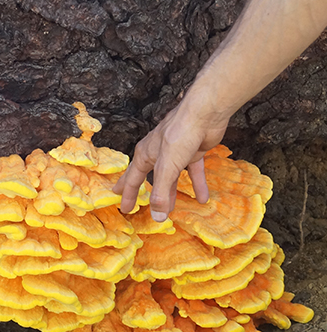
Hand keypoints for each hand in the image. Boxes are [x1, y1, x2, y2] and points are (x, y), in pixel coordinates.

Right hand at [113, 99, 227, 221]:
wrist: (205, 113)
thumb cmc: (180, 134)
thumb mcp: (167, 167)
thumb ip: (161, 192)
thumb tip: (157, 217)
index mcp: (145, 155)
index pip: (132, 180)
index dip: (128, 196)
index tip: (125, 209)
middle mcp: (157, 154)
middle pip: (146, 177)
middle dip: (141, 191)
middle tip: (132, 202)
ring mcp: (175, 153)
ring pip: (171, 178)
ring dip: (171, 194)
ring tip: (170, 209)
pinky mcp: (193, 151)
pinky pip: (193, 172)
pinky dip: (197, 185)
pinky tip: (202, 198)